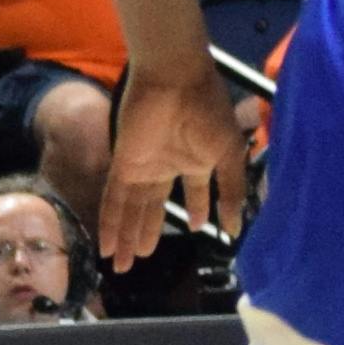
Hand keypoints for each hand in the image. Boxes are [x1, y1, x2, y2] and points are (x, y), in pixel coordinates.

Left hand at [98, 54, 252, 268]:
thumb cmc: (207, 111)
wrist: (175, 78)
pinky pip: (114, 198)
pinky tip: (108, 245)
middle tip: (139, 263)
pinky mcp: (123, 163)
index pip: (193, 193)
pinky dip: (110, 223)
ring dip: (127, 237)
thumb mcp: (228, 154)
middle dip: (147, 235)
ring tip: (122, 266)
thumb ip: (231, 191)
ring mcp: (143, 166)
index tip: (196, 229)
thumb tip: (235, 229)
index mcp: (195, 161)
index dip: (195, 211)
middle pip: (153, 209)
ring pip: (132, 209)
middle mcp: (167, 166)